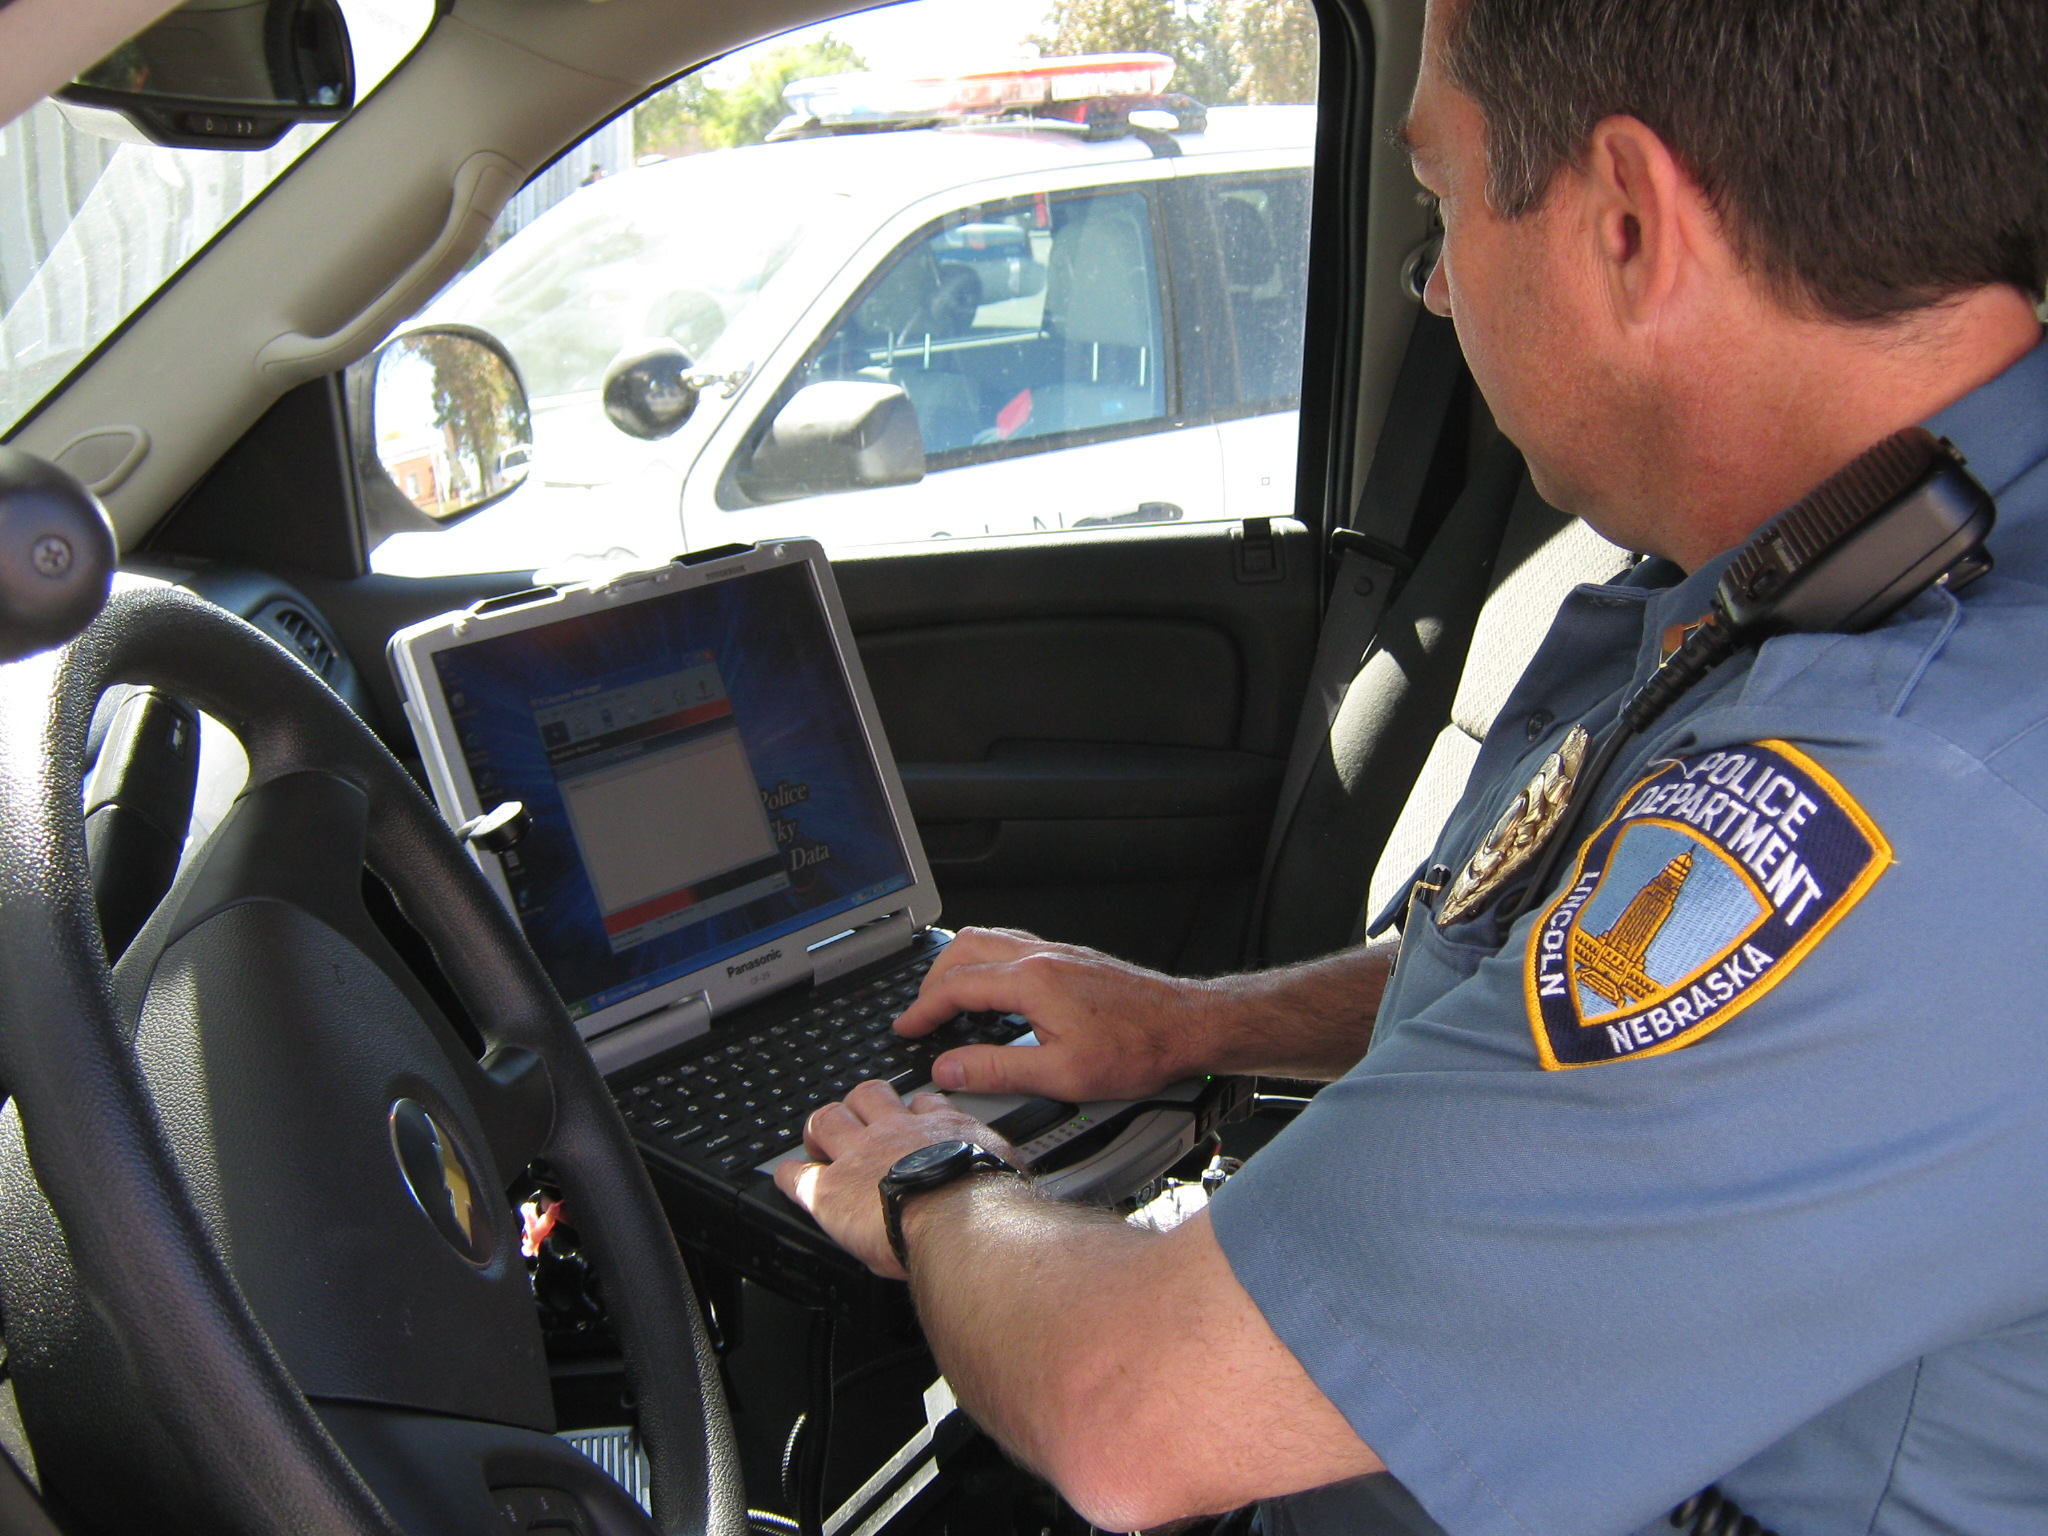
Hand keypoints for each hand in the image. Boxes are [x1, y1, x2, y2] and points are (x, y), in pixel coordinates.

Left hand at [773, 1079, 1021, 1278]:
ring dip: (821, 1128)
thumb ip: (995, 1165)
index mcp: (941, 1130)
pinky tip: (786, 1177)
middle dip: (858, 1106)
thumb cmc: (988, 1205)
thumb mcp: (1004, 1171)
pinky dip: (788, 1174)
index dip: (909, 1110)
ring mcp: (859, 1156)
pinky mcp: (830, 1189)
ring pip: (827, 1119)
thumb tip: (1007, 1178)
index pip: (921, 1105)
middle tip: (854, 1122)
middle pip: (868, 1096)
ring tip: (818, 1141)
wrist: (960, 1220)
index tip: (907, 1118)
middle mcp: (896, 1133)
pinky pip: (796, 1174)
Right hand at [892, 927, 1217, 1102]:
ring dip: (959, 967)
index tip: (906, 1027)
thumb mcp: (1061, 1075)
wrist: (1187, 1026)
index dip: (923, 1008)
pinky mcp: (1072, 958)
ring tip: (948, 999)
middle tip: (920, 1012)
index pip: (957, 986)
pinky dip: (987, 964)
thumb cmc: (1138, 1048)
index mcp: (1033, 982)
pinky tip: (994, 991)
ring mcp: (1058, 953)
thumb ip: (997, 1071)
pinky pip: (1013, 946)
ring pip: (989, 940)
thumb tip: (949, 1070)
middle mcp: (1042, 956)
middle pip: (965, 949)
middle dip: (932, 979)